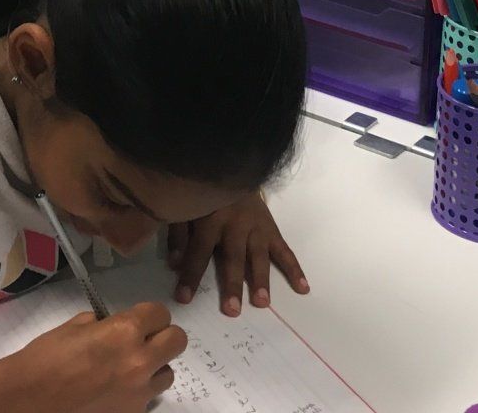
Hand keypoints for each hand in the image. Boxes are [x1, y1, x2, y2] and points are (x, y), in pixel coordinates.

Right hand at [0, 303, 185, 412]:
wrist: (29, 400)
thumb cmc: (45, 358)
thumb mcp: (74, 326)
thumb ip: (102, 323)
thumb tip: (112, 326)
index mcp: (124, 332)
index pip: (159, 313)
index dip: (149, 314)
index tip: (139, 318)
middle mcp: (139, 361)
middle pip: (177, 341)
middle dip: (163, 335)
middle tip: (144, 338)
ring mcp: (138, 393)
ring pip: (167, 374)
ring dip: (153, 367)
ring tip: (129, 368)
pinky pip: (147, 398)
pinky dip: (136, 392)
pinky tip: (114, 390)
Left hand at [167, 192, 307, 315]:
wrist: (234, 166)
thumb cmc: (204, 192)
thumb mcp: (185, 207)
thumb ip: (179, 234)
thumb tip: (175, 264)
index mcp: (210, 219)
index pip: (199, 252)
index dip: (190, 275)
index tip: (184, 299)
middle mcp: (235, 224)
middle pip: (233, 257)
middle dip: (232, 284)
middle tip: (232, 310)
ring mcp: (256, 226)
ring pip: (259, 255)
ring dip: (260, 279)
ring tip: (262, 302)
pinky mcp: (271, 228)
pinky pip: (284, 250)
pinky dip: (295, 268)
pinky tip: (303, 287)